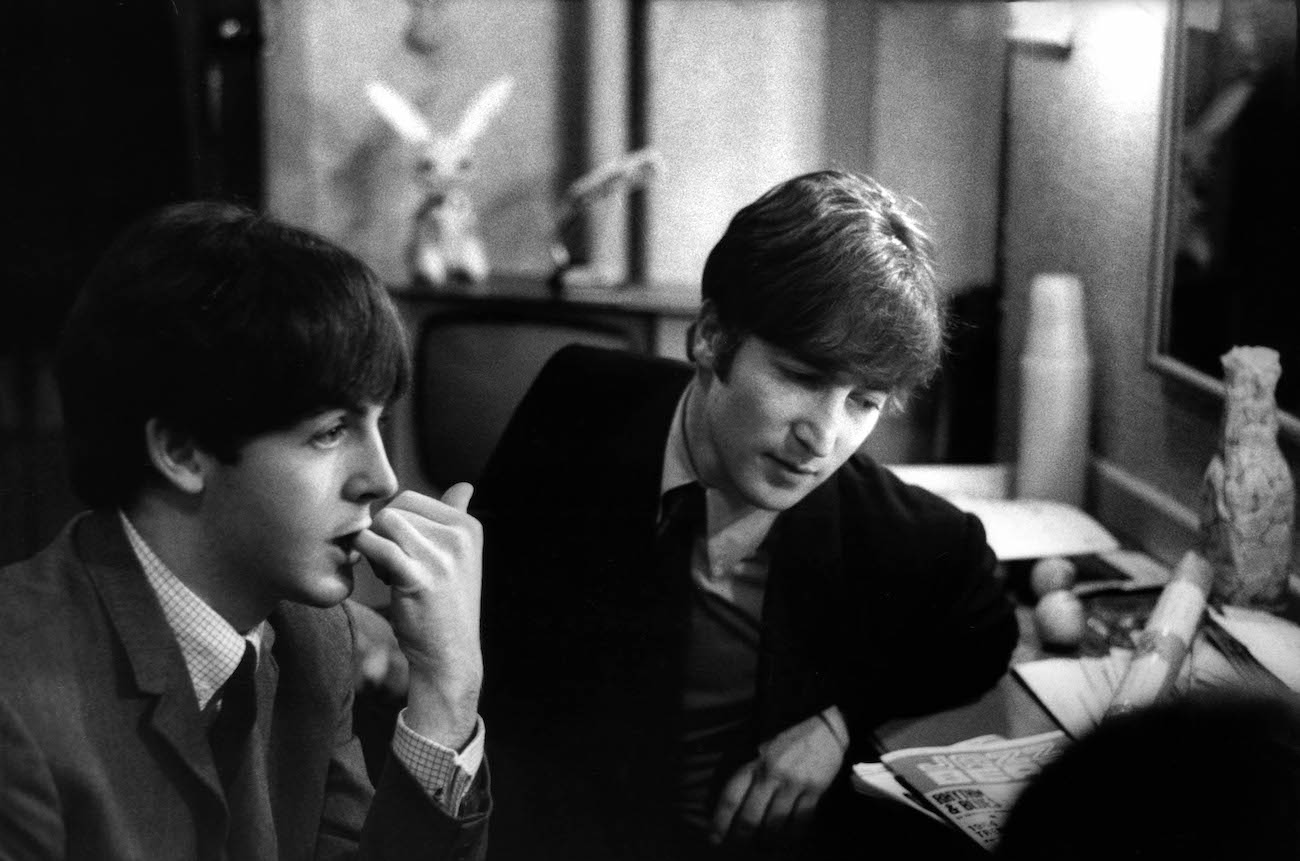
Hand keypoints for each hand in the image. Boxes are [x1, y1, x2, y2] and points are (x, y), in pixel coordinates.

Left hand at [354, 484, 482, 749]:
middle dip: (385, 534)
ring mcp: (441, 556)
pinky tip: (377, 574)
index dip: (397, 523)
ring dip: (376, 545)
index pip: (412, 498)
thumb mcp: (458, 557)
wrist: (449, 656)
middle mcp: (460, 536)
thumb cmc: (445, 606)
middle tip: (393, 565)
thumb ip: (456, 518)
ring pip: (385, 522)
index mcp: (469, 526)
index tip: (405, 551)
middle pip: (396, 508)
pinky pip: (376, 545)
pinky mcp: (418, 577)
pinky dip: (366, 554)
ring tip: (389, 572)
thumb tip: (465, 486)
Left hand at [710, 710, 847, 847]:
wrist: (825, 726)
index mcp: (755, 762)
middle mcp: (772, 774)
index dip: (720, 821)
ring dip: (766, 842)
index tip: (714, 838)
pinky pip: (800, 822)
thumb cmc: (789, 738)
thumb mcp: (761, 748)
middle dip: (741, 837)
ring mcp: (794, 784)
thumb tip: (734, 805)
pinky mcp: (815, 791)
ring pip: (775, 825)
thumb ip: (749, 773)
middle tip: (738, 846)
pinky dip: (791, 837)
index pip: (731, 797)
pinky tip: (786, 842)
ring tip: (762, 847)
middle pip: (750, 817)